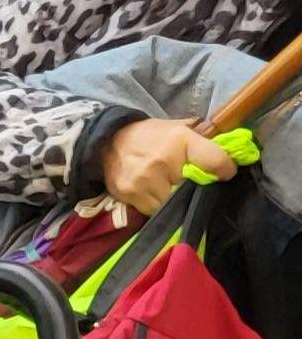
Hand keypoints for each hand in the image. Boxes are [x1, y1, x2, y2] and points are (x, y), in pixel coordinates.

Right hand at [99, 117, 240, 218]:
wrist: (107, 143)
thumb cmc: (149, 136)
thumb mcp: (178, 129)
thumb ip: (203, 141)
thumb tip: (230, 154)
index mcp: (180, 139)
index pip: (215, 161)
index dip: (225, 170)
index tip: (225, 173)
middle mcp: (162, 160)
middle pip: (195, 188)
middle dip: (197, 188)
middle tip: (193, 183)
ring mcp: (144, 180)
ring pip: (174, 203)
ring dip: (177, 200)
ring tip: (171, 188)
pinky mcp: (131, 194)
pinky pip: (155, 210)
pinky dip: (159, 205)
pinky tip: (155, 193)